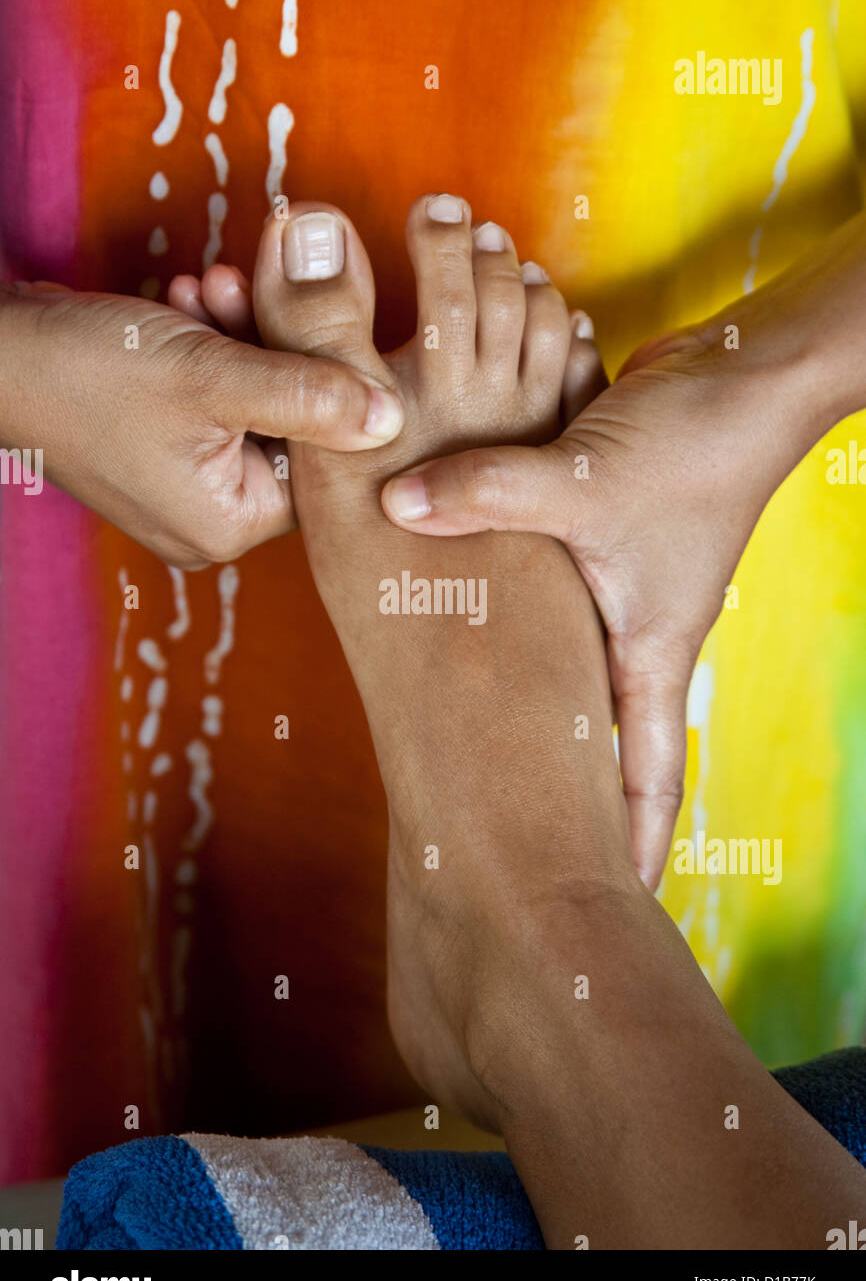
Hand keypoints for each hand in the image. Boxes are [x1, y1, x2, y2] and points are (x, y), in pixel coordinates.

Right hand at [0, 278, 402, 567]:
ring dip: (241, 334)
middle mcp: (207, 518)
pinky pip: (212, 396)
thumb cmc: (87, 371)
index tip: (318, 315)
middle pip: (287, 428)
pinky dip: (210, 344)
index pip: (321, 462)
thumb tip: (395, 420)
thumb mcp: (213, 376)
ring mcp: (180, 485)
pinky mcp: (159, 446)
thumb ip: (311, 393)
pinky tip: (191, 296)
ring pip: (251, 402)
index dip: (329, 382)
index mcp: (227, 525)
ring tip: (211, 286)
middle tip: (250, 285)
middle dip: (275, 347)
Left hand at [379, 325, 801, 888]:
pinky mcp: (595, 540)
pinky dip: (509, 610)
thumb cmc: (692, 446)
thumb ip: (487, 496)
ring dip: (528, 702)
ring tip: (465, 747)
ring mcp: (615, 590)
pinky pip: (544, 593)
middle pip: (599, 739)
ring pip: (563, 667)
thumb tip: (395, 510)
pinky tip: (458, 611)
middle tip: (507, 848)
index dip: (634, 847)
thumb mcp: (584, 482)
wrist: (739, 372)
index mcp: (649, 652)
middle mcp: (632, 634)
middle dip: (569, 799)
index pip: (647, 776)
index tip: (610, 908)